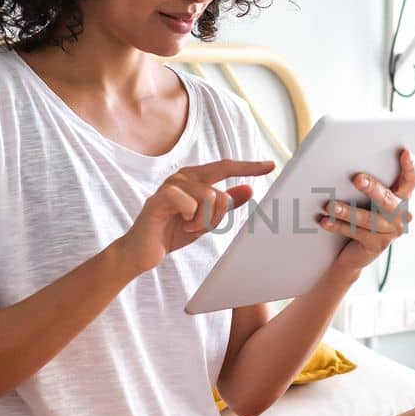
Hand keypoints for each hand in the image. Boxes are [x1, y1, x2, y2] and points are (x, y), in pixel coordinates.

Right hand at [118, 157, 273, 275]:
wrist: (143, 250)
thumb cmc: (173, 232)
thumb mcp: (206, 219)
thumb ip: (226, 204)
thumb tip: (249, 189)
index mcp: (195, 177)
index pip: (226, 167)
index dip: (249, 167)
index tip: (271, 165)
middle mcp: (184, 175)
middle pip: (221, 190)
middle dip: (218, 215)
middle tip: (199, 227)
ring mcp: (172, 184)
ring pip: (211, 199)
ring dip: (202, 222)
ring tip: (186, 226)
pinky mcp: (162, 196)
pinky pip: (192, 205)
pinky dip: (190, 220)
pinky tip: (178, 224)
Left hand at [318, 148, 414, 273]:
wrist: (356, 250)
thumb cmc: (363, 213)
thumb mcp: (370, 197)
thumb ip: (368, 182)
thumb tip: (348, 162)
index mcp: (402, 197)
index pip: (411, 180)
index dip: (410, 167)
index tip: (404, 152)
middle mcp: (400, 215)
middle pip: (388, 199)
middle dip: (373, 188)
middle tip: (357, 178)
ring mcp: (389, 231)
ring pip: (368, 219)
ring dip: (348, 211)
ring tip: (330, 206)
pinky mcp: (376, 245)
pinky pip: (355, 233)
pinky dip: (338, 226)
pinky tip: (325, 221)